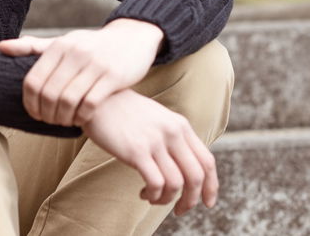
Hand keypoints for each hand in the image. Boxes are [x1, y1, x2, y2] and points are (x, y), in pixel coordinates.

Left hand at [0, 18, 163, 125]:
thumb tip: (0, 47)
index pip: (33, 81)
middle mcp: (74, 53)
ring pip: (68, 100)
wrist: (132, 37)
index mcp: (58, 46)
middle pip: (48, 93)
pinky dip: (82, 116)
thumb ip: (33, 47)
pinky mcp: (113, 76)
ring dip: (63, 118)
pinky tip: (81, 119)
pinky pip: (90, 103)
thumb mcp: (63, 41)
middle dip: (46, 114)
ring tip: (64, 122)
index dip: (29, 103)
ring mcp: (94, 64)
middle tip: (49, 121)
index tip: (34, 114)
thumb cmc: (91, 44)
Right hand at [82, 89, 218, 214]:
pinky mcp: (136, 150)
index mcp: (181, 125)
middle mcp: (172, 132)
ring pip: (176, 184)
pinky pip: (156, 183)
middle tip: (180, 210)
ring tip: (153, 198)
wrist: (97, 98)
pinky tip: (144, 193)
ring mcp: (155, 141)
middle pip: (196, 177)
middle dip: (191, 200)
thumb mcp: (157, 117)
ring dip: (167, 200)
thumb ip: (174, 137)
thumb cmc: (124, 111)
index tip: (207, 202)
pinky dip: (154, 195)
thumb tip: (186, 167)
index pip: (207, 162)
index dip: (211, 187)